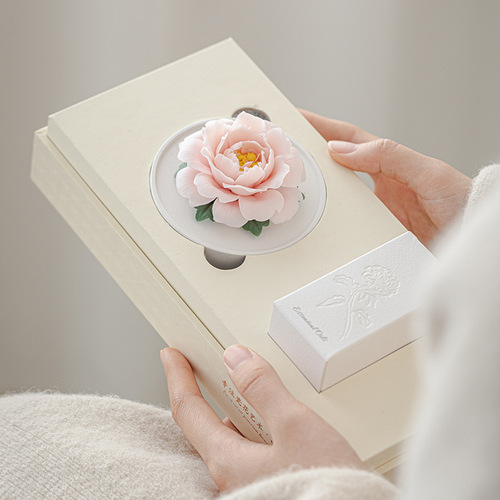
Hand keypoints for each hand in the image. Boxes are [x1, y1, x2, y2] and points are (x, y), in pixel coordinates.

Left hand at [161, 346, 364, 492]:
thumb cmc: (325, 487)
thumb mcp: (295, 425)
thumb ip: (263, 388)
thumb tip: (237, 358)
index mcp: (228, 459)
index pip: (189, 411)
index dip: (178, 378)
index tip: (172, 356)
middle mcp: (232, 475)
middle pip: (208, 424)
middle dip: (208, 393)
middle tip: (209, 367)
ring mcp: (250, 481)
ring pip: (233, 436)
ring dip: (237, 409)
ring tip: (252, 388)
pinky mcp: (269, 484)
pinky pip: (251, 448)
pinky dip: (255, 426)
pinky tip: (277, 421)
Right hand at [301, 109, 471, 245]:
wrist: (469, 240)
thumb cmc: (459, 201)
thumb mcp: (427, 172)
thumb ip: (387, 157)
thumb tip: (340, 150)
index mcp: (388, 161)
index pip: (347, 139)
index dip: (320, 127)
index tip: (294, 118)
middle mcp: (376, 184)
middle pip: (332, 167)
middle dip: (306, 159)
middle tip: (279, 155)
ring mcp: (372, 209)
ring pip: (333, 197)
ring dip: (312, 193)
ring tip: (287, 189)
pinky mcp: (372, 233)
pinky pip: (343, 225)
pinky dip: (326, 224)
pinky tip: (313, 225)